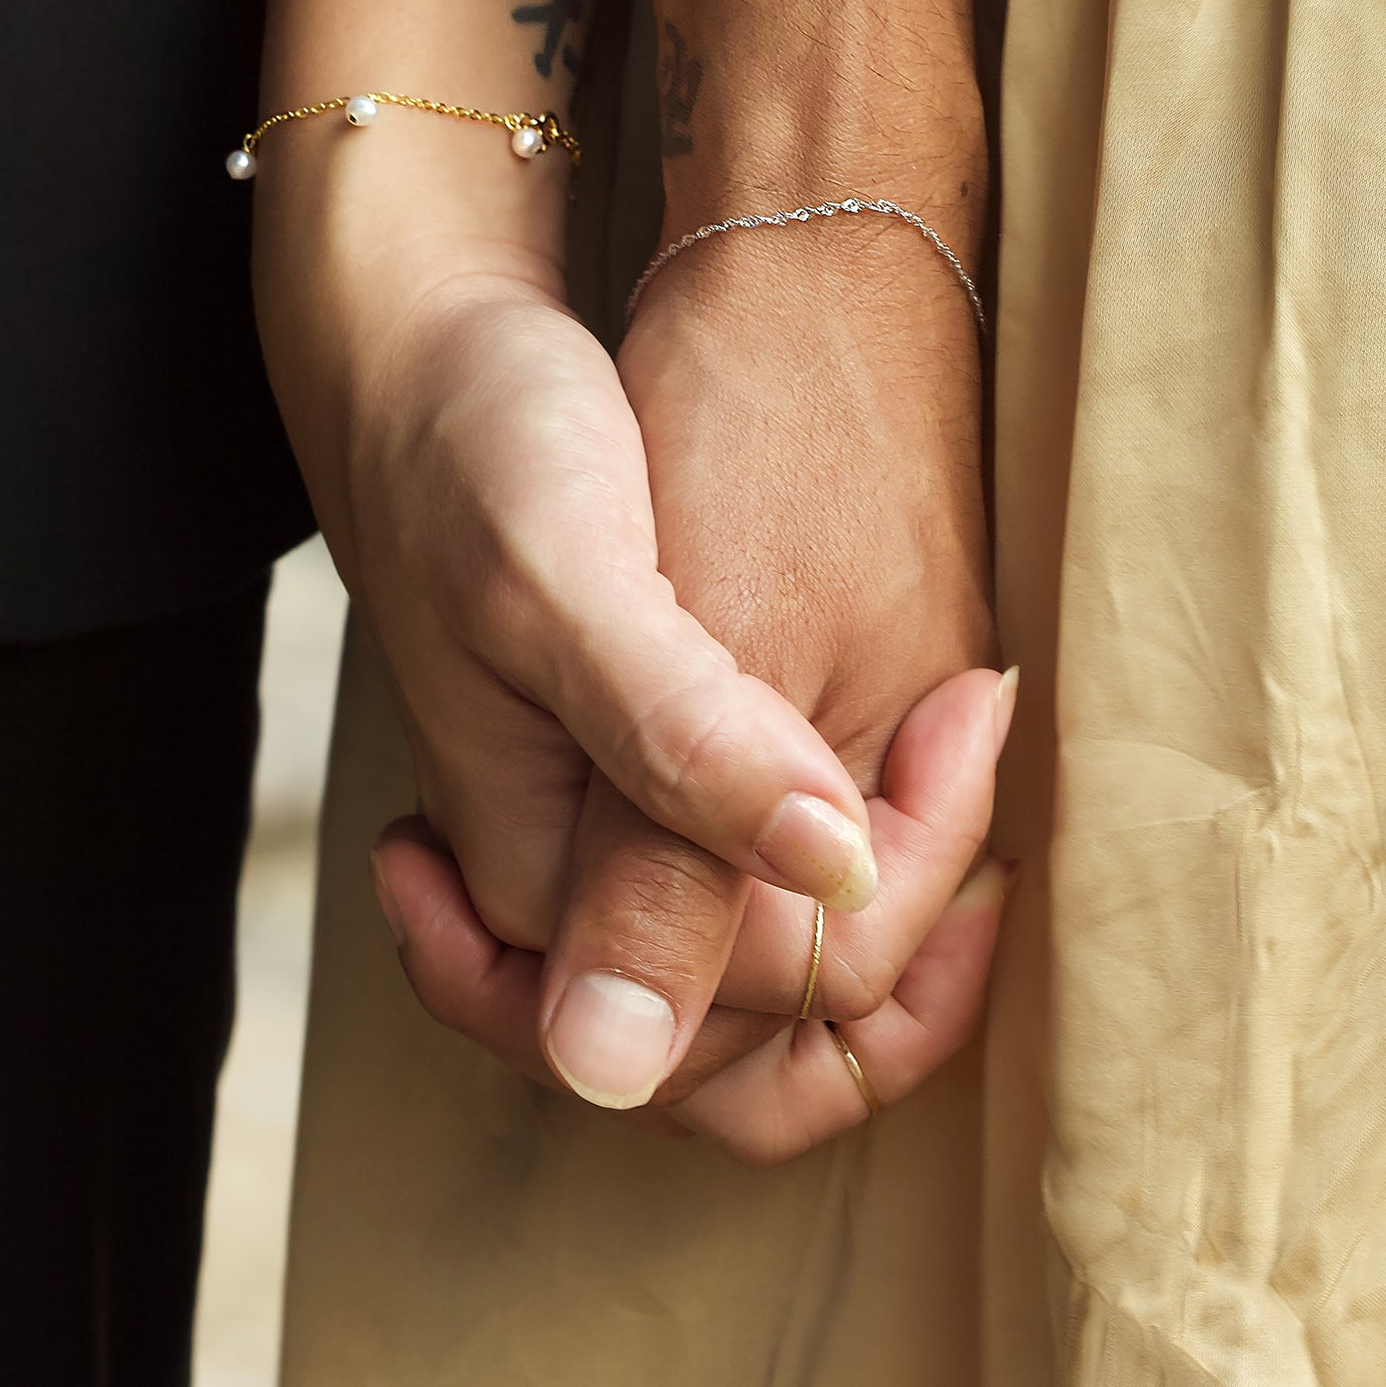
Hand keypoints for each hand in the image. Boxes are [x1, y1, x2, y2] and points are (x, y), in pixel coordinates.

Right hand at [256, 168, 889, 984]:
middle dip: (908, 932)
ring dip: (884, 878)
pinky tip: (894, 738)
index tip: (964, 700)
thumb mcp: (567, 576)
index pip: (781, 994)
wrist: (418, 353)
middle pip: (769, 1033)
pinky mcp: (618, 773)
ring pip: (768, 961)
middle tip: (966, 741)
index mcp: (548, 881)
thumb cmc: (474, 445)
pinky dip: (838, 828)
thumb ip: (675, 744)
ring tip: (947, 728)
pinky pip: (748, 874)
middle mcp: (569, 890)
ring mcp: (590, 835)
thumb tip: (823, 888)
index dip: (906, 881)